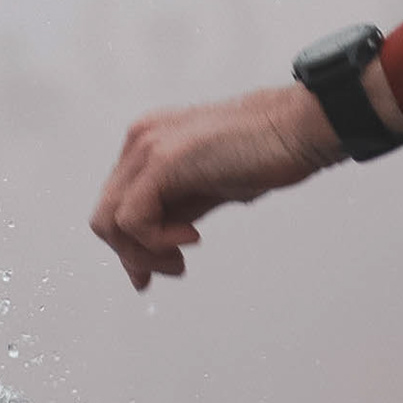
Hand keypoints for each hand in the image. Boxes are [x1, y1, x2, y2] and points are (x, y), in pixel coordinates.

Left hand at [88, 83, 340, 289]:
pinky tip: (192, 236)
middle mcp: (139, 141)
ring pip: (110, 221)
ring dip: (144, 253)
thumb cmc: (264, 155)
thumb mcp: (206, 193)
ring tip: (181, 259)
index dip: (129, 247)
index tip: (150, 274)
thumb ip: (172, 217)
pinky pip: (132, 220)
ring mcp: (147, 148)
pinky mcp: (162, 161)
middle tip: (173, 268)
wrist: (297, 128)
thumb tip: (149, 258)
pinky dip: (156, 242)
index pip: (115, 205)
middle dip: (133, 254)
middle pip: (105, 216)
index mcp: (147, 144)